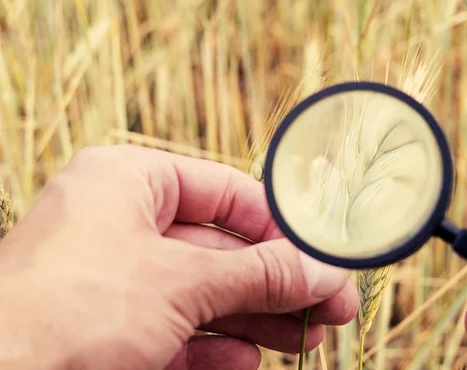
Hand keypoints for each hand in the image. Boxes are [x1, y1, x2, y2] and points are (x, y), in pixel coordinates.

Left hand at [0, 145, 358, 369]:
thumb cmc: (71, 308)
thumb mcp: (180, 282)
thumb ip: (257, 274)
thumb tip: (323, 272)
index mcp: (129, 181)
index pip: (224, 191)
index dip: (277, 224)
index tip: (320, 255)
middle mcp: (123, 224)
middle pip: (222, 249)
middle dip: (277, 281)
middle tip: (329, 305)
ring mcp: (116, 280)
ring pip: (205, 294)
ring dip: (257, 318)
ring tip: (305, 339)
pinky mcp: (110, 331)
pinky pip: (178, 332)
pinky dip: (217, 347)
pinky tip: (248, 360)